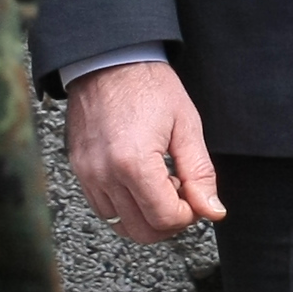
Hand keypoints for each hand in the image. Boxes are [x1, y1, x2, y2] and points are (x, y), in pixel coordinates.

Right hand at [65, 60, 224, 242]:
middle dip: (168, 221)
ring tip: (160, 184)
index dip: (188, 215)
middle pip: (141, 230)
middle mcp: (105, 174)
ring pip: (120, 224)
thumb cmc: (148, 85)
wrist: (108, 60)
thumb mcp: (186, 125)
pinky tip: (139, 182)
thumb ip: (200, 173)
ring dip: (146, 215)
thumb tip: (212, 210)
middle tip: (182, 195)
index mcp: (134, 162)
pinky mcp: (80, 170)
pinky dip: (125, 207)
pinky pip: (102, 208)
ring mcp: (88, 174)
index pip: (165, 218)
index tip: (195, 197)